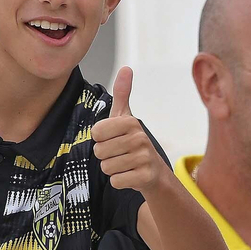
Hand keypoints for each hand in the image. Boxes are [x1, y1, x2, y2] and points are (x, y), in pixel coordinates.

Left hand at [92, 67, 164, 192]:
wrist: (154, 172)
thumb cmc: (133, 143)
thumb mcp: (126, 118)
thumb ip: (122, 94)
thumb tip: (126, 68)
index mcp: (130, 122)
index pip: (95, 133)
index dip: (100, 139)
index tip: (114, 139)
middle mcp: (139, 138)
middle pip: (99, 151)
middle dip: (105, 156)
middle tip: (120, 154)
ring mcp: (144, 158)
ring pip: (106, 167)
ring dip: (112, 169)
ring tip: (125, 164)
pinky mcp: (145, 177)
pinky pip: (115, 181)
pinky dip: (119, 181)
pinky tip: (130, 176)